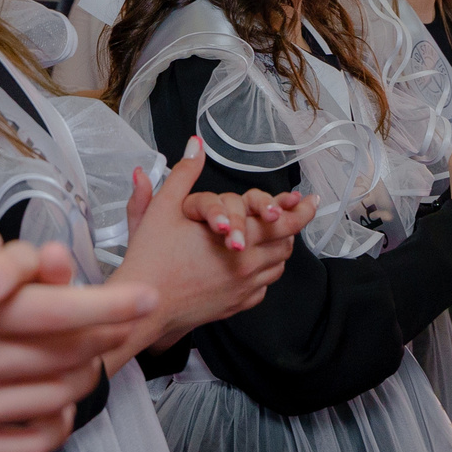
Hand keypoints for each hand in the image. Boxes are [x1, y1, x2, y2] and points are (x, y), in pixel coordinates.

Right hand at [0, 133, 159, 451]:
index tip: (142, 295)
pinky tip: (60, 414)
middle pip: (62, 356)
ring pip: (46, 400)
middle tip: (138, 323)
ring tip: (99, 358)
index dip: (105, 304)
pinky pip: (15, 448)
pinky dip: (49, 431)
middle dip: (108, 339)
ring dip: (81, 379)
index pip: (49, 308)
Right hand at [111, 145, 309, 359]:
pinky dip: (266, 270)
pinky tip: (256, 260)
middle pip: (287, 241)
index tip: (307, 198)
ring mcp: (244, 287)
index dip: (300, 208)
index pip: (283, 221)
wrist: (144, 307)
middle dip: (297, 223)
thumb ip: (184, 173)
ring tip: (277, 232)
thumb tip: (196, 144)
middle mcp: (247, 264)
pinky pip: (264, 286)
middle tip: (302, 209)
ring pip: (279, 264)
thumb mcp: (163, 208)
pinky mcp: (236, 304)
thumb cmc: (151, 257)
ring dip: (280, 246)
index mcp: (236, 236)